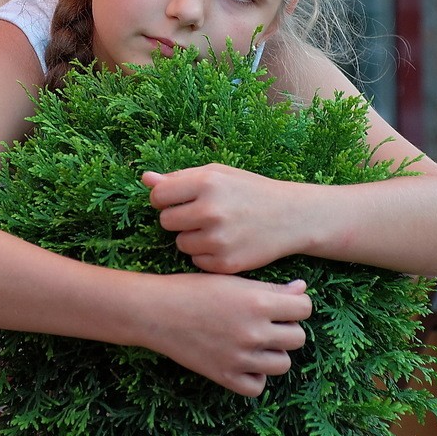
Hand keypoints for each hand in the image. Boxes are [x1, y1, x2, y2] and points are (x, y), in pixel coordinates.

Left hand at [142, 164, 307, 272]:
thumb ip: (179, 178)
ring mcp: (218, 239)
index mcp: (206, 182)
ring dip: (192, 237)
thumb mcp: (217, 174)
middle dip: (179, 219)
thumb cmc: (249, 191)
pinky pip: (196, 261)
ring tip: (217, 228)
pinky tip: (226, 243)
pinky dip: (206, 255)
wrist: (291, 217)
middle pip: (166, 222)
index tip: (179, 200)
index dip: (165, 199)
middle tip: (203, 214)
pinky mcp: (226, 263)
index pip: (158, 197)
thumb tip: (145, 178)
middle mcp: (210, 210)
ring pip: (180, 243)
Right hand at [143, 274, 310, 395]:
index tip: (284, 304)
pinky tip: (243, 359)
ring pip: (283, 363)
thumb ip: (270, 287)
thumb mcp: (232, 280)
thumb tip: (301, 290)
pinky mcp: (226, 376)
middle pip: (298, 338)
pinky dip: (255, 375)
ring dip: (274, 352)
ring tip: (255, 341)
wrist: (157, 310)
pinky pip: (259, 385)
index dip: (297, 304)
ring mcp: (241, 357)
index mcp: (257, 301)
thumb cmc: (193, 288)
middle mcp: (254, 331)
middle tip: (268, 321)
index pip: (305, 308)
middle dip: (287, 328)